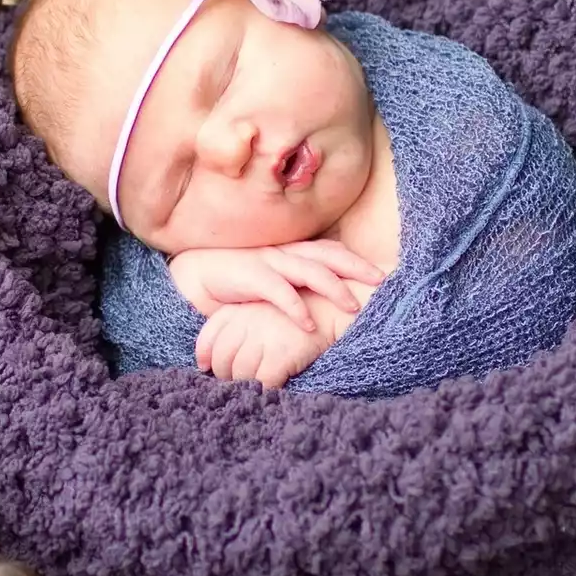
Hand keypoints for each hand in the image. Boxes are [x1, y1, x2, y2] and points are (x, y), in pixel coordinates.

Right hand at [169, 240, 386, 331]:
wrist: (194, 275)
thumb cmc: (237, 281)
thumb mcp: (272, 280)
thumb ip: (295, 285)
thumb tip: (322, 301)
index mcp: (291, 252)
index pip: (330, 251)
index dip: (355, 260)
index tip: (379, 274)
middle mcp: (284, 253)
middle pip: (328, 256)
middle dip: (357, 267)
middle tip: (380, 282)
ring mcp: (268, 262)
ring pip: (310, 271)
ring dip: (334, 289)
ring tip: (353, 307)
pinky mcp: (250, 276)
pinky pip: (279, 292)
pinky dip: (296, 308)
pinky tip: (309, 325)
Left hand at [195, 302, 331, 389]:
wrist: (331, 308)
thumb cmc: (294, 315)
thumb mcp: (260, 312)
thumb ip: (237, 328)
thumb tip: (210, 361)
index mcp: (238, 310)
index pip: (209, 337)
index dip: (206, 357)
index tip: (207, 368)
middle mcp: (247, 322)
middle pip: (222, 359)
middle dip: (225, 375)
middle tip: (236, 382)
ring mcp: (264, 338)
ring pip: (240, 373)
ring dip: (245, 385)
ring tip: (253, 388)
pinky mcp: (282, 353)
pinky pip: (263, 381)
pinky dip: (264, 390)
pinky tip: (271, 389)